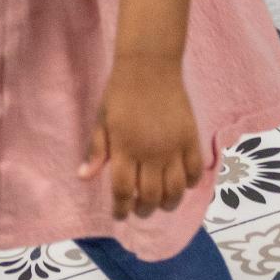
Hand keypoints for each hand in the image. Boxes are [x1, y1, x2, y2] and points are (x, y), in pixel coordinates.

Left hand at [80, 57, 204, 222]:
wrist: (149, 64)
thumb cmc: (120, 92)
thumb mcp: (102, 120)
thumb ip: (96, 151)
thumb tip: (83, 178)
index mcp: (124, 147)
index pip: (122, 190)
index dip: (121, 209)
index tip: (120, 215)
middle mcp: (149, 151)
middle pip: (149, 196)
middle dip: (143, 209)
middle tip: (139, 209)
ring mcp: (173, 146)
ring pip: (175, 190)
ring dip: (168, 203)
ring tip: (161, 203)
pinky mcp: (191, 137)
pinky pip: (195, 170)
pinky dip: (190, 183)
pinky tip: (182, 183)